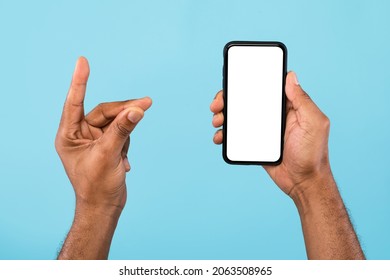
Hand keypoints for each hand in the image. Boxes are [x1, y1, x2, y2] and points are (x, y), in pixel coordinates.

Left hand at [55, 57, 151, 215]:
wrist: (105, 207)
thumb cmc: (98, 186)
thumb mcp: (109, 155)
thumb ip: (122, 130)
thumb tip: (137, 109)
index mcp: (69, 135)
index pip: (74, 102)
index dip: (79, 81)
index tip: (82, 61)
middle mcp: (80, 134)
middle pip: (105, 112)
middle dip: (124, 110)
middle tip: (147, 103)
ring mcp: (94, 140)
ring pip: (116, 121)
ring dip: (128, 128)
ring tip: (126, 152)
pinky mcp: (107, 146)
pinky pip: (121, 132)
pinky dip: (127, 142)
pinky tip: (124, 163)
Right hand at [211, 72, 364, 258]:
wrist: (304, 182)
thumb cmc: (313, 153)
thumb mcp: (313, 123)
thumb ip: (302, 100)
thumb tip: (291, 76)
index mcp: (287, 107)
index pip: (265, 88)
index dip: (247, 83)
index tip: (233, 83)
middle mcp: (273, 116)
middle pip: (246, 101)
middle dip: (228, 100)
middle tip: (217, 105)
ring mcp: (262, 130)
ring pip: (238, 117)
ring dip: (224, 116)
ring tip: (217, 121)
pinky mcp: (255, 144)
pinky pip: (237, 136)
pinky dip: (226, 134)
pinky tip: (220, 137)